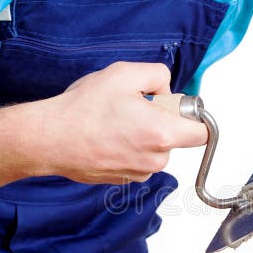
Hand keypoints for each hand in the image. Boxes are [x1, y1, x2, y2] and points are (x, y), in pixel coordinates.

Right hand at [32, 62, 207, 183]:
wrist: (49, 139)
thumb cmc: (82, 109)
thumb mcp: (125, 73)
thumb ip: (159, 76)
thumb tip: (167, 91)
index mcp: (162, 133)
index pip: (203, 133)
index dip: (193, 116)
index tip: (176, 107)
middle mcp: (155, 159)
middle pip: (176, 139)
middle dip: (162, 121)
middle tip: (134, 107)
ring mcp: (139, 172)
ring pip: (155, 149)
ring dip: (143, 134)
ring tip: (114, 121)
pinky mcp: (123, 179)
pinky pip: (137, 159)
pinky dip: (128, 147)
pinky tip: (106, 136)